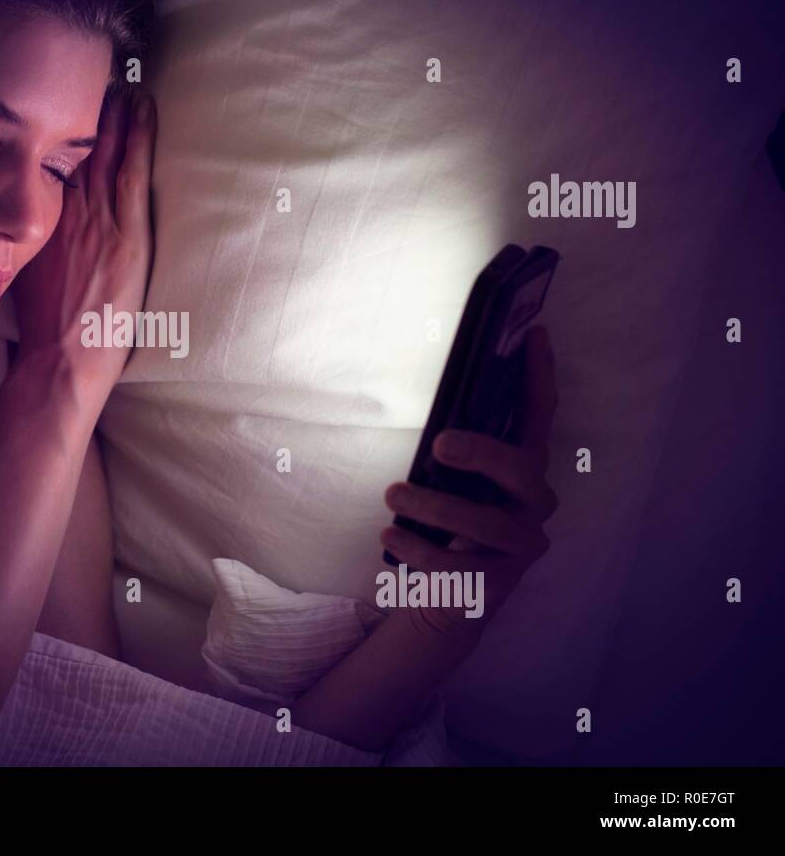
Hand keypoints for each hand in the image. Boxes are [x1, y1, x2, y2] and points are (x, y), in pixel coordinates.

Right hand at [11, 90, 156, 398]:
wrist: (62, 359)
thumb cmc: (45, 330)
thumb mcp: (24, 276)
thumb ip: (30, 243)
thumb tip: (26, 226)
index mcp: (36, 221)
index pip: (48, 165)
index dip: (58, 133)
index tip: (62, 107)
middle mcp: (62, 211)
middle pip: (75, 149)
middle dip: (87, 112)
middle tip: (97, 77)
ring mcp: (96, 218)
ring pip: (105, 151)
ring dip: (114, 113)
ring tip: (122, 83)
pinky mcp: (126, 231)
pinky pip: (133, 170)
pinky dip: (139, 135)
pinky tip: (144, 108)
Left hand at [380, 325, 559, 644]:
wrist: (451, 595)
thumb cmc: (450, 522)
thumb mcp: (454, 482)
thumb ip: (455, 452)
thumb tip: (434, 414)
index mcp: (525, 468)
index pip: (540, 417)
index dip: (540, 377)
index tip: (535, 335)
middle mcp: (534, 504)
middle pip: (521, 472)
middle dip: (482, 454)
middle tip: (439, 442)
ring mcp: (521, 545)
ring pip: (485, 523)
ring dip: (435, 507)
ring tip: (392, 494)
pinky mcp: (498, 583)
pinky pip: (457, 566)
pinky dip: (418, 549)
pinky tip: (389, 535)